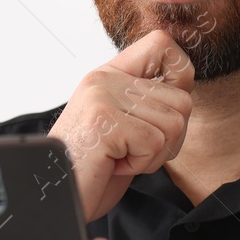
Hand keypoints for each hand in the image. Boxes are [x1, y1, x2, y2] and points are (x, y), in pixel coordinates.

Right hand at [48, 29, 194, 222]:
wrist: (54, 195)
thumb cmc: (90, 167)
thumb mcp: (123, 125)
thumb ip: (148, 103)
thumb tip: (185, 88)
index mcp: (110, 76)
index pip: (161, 44)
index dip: (179, 75)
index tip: (160, 110)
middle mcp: (106, 80)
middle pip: (182, 101)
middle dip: (168, 139)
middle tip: (131, 150)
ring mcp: (103, 96)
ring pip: (174, 123)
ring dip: (153, 154)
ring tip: (119, 156)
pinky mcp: (104, 119)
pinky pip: (155, 143)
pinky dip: (140, 164)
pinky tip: (112, 163)